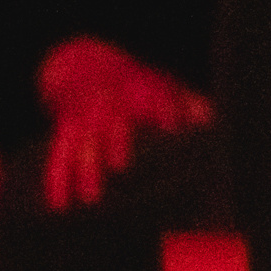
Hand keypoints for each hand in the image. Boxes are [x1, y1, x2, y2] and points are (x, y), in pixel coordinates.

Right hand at [38, 36, 213, 210]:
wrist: (84, 65)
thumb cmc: (136, 86)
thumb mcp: (165, 86)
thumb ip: (191, 106)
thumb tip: (214, 126)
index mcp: (139, 89)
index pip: (153, 98)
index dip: (161, 110)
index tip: (171, 128)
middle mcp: (109, 102)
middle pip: (111, 123)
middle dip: (114, 143)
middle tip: (120, 168)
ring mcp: (85, 118)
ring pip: (82, 144)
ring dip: (84, 171)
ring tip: (90, 199)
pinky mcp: (65, 132)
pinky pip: (57, 156)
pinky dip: (56, 180)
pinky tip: (57, 205)